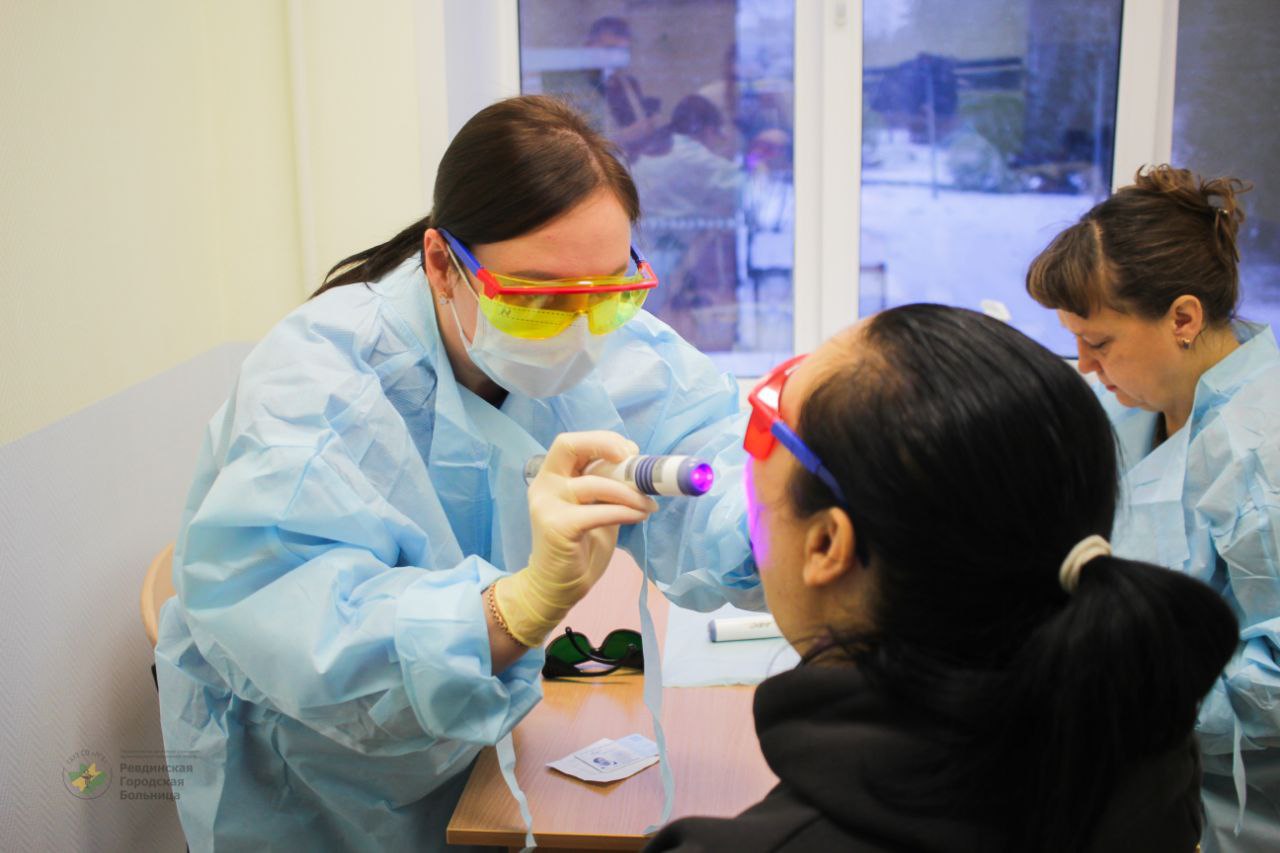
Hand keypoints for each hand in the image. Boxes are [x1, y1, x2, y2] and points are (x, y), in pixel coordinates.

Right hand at [493, 431, 657, 646]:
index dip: (602, 441)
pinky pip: (599, 512)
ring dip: (630, 492)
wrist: (556, 587)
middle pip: (569, 446)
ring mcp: (547, 505)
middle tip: (634, 461)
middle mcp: (544, 485)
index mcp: (552, 476)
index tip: (630, 453)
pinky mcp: (557, 527)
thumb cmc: (578, 546)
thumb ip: (606, 486)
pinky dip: (625, 511)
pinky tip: (639, 517)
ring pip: (595, 483)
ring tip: (648, 505)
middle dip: (605, 446)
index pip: (571, 443)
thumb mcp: (594, 508)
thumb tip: (635, 465)